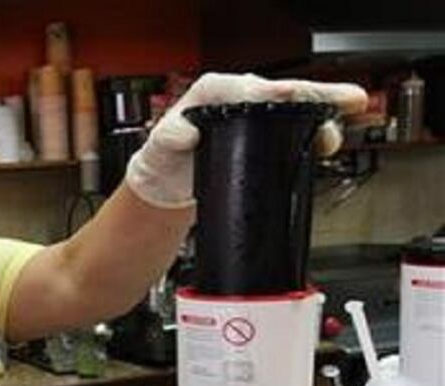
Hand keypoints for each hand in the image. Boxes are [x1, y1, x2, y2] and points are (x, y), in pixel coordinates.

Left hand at [126, 73, 368, 209]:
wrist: (169, 182)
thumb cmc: (164, 158)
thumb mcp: (160, 145)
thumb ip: (169, 136)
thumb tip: (186, 131)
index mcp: (212, 92)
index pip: (246, 86)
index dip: (271, 90)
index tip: (287, 95)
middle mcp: (240, 98)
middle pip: (284, 92)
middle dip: (315, 96)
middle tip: (343, 100)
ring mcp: (256, 117)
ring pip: (297, 109)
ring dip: (323, 115)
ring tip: (335, 129)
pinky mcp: (265, 138)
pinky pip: (295, 130)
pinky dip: (316, 134)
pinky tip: (328, 141)